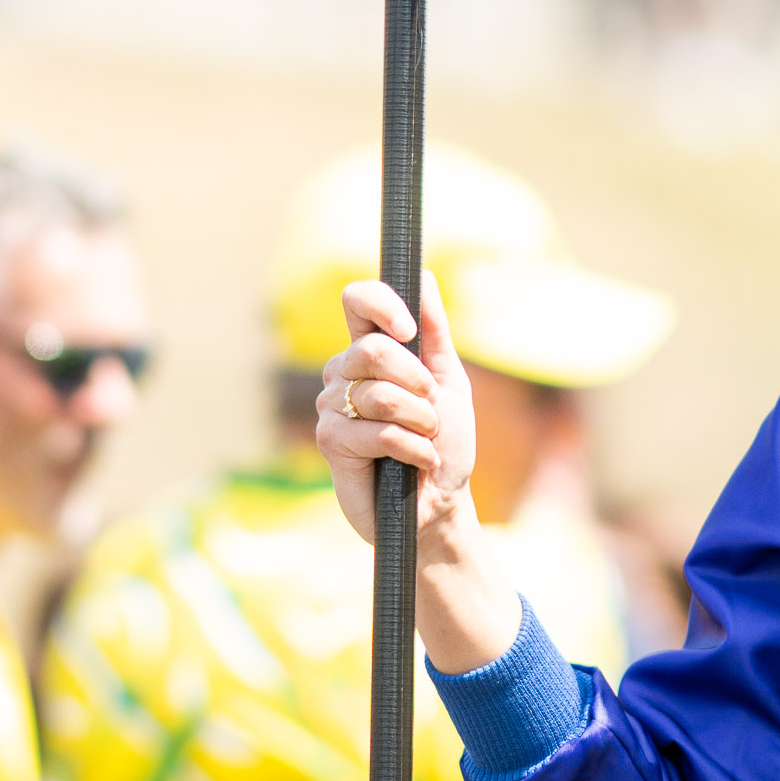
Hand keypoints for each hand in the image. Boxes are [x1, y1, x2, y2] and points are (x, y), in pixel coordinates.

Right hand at [318, 272, 470, 523]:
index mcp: (370, 352)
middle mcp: (343, 373)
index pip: (358, 302)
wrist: (439, 505)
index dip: (381, 304)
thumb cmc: (443, 444)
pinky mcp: (330, 442)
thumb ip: (434, 331)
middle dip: (418, 382)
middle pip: (373, 349)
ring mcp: (332, 406)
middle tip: (432, 411)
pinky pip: (379, 431)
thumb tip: (420, 276)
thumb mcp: (449, 381)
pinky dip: (413, 449)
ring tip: (425, 441)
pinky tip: (416, 463)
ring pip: (381, 394)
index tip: (409, 330)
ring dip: (421, 423)